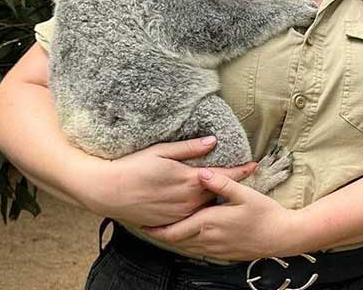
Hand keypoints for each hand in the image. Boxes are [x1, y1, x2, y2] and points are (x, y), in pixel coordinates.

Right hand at [81, 136, 256, 227]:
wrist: (107, 192)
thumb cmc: (133, 167)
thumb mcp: (161, 152)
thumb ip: (189, 148)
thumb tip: (213, 141)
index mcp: (188, 180)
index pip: (222, 176)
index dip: (240, 171)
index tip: (254, 165)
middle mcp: (187, 200)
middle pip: (217, 192)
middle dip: (230, 184)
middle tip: (242, 175)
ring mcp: (179, 213)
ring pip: (205, 204)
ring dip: (216, 197)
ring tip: (226, 189)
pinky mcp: (171, 221)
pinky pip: (192, 215)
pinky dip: (200, 208)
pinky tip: (203, 202)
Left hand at [141, 168, 293, 260]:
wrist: (281, 236)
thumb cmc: (265, 214)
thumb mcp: (245, 194)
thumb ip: (221, 183)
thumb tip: (202, 172)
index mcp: (209, 222)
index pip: (173, 230)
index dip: (156, 228)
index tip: (143, 223)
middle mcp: (208, 238)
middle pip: (175, 241)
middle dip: (160, 234)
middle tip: (147, 227)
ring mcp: (215, 248)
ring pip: (185, 247)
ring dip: (173, 240)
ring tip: (163, 231)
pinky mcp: (223, 254)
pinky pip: (198, 251)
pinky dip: (187, 244)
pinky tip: (188, 237)